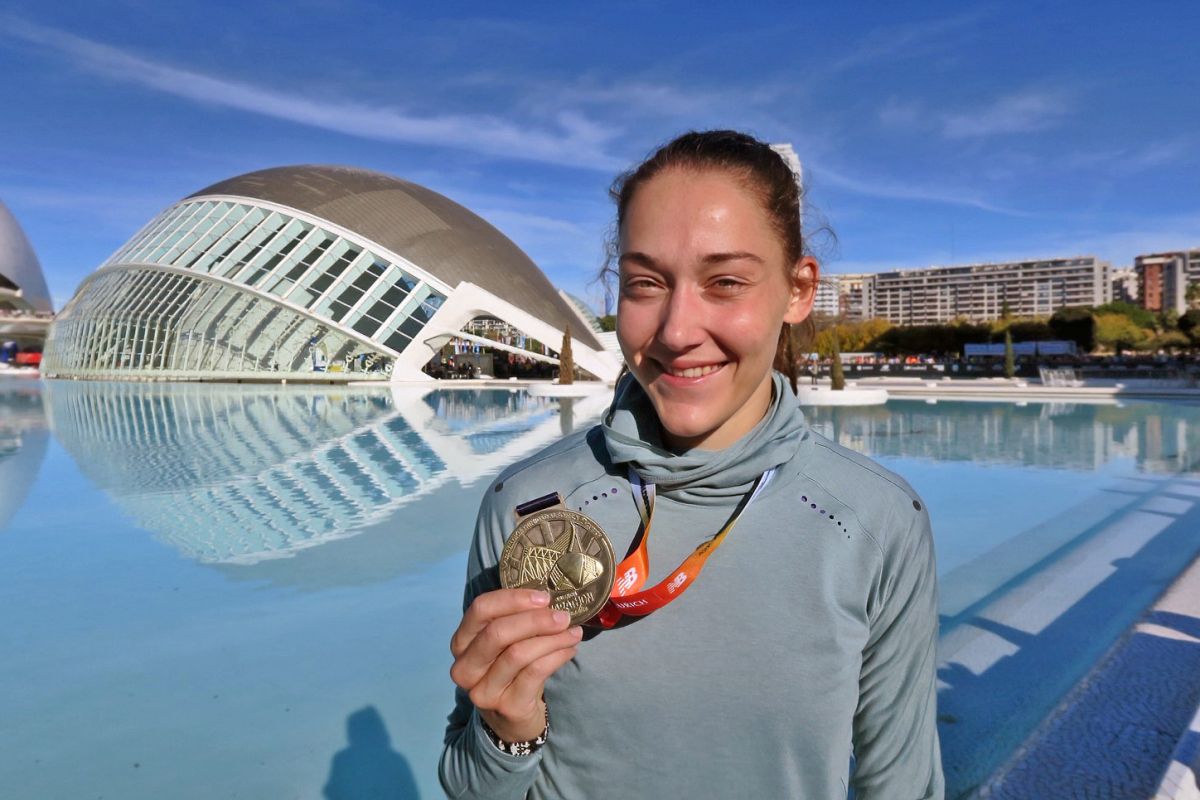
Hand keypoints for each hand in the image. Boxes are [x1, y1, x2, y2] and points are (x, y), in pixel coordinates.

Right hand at [449, 588, 581, 740]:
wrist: (512, 720)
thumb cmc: (509, 671)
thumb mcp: (504, 645)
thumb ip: (515, 621)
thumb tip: (548, 600)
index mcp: (462, 643)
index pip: (480, 609)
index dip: (512, 599)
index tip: (543, 597)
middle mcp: (465, 668)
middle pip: (497, 632)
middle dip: (535, 620)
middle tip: (563, 616)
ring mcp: (483, 691)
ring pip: (519, 653)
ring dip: (552, 639)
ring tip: (574, 632)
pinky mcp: (507, 706)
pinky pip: (535, 673)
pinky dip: (557, 656)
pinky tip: (570, 650)